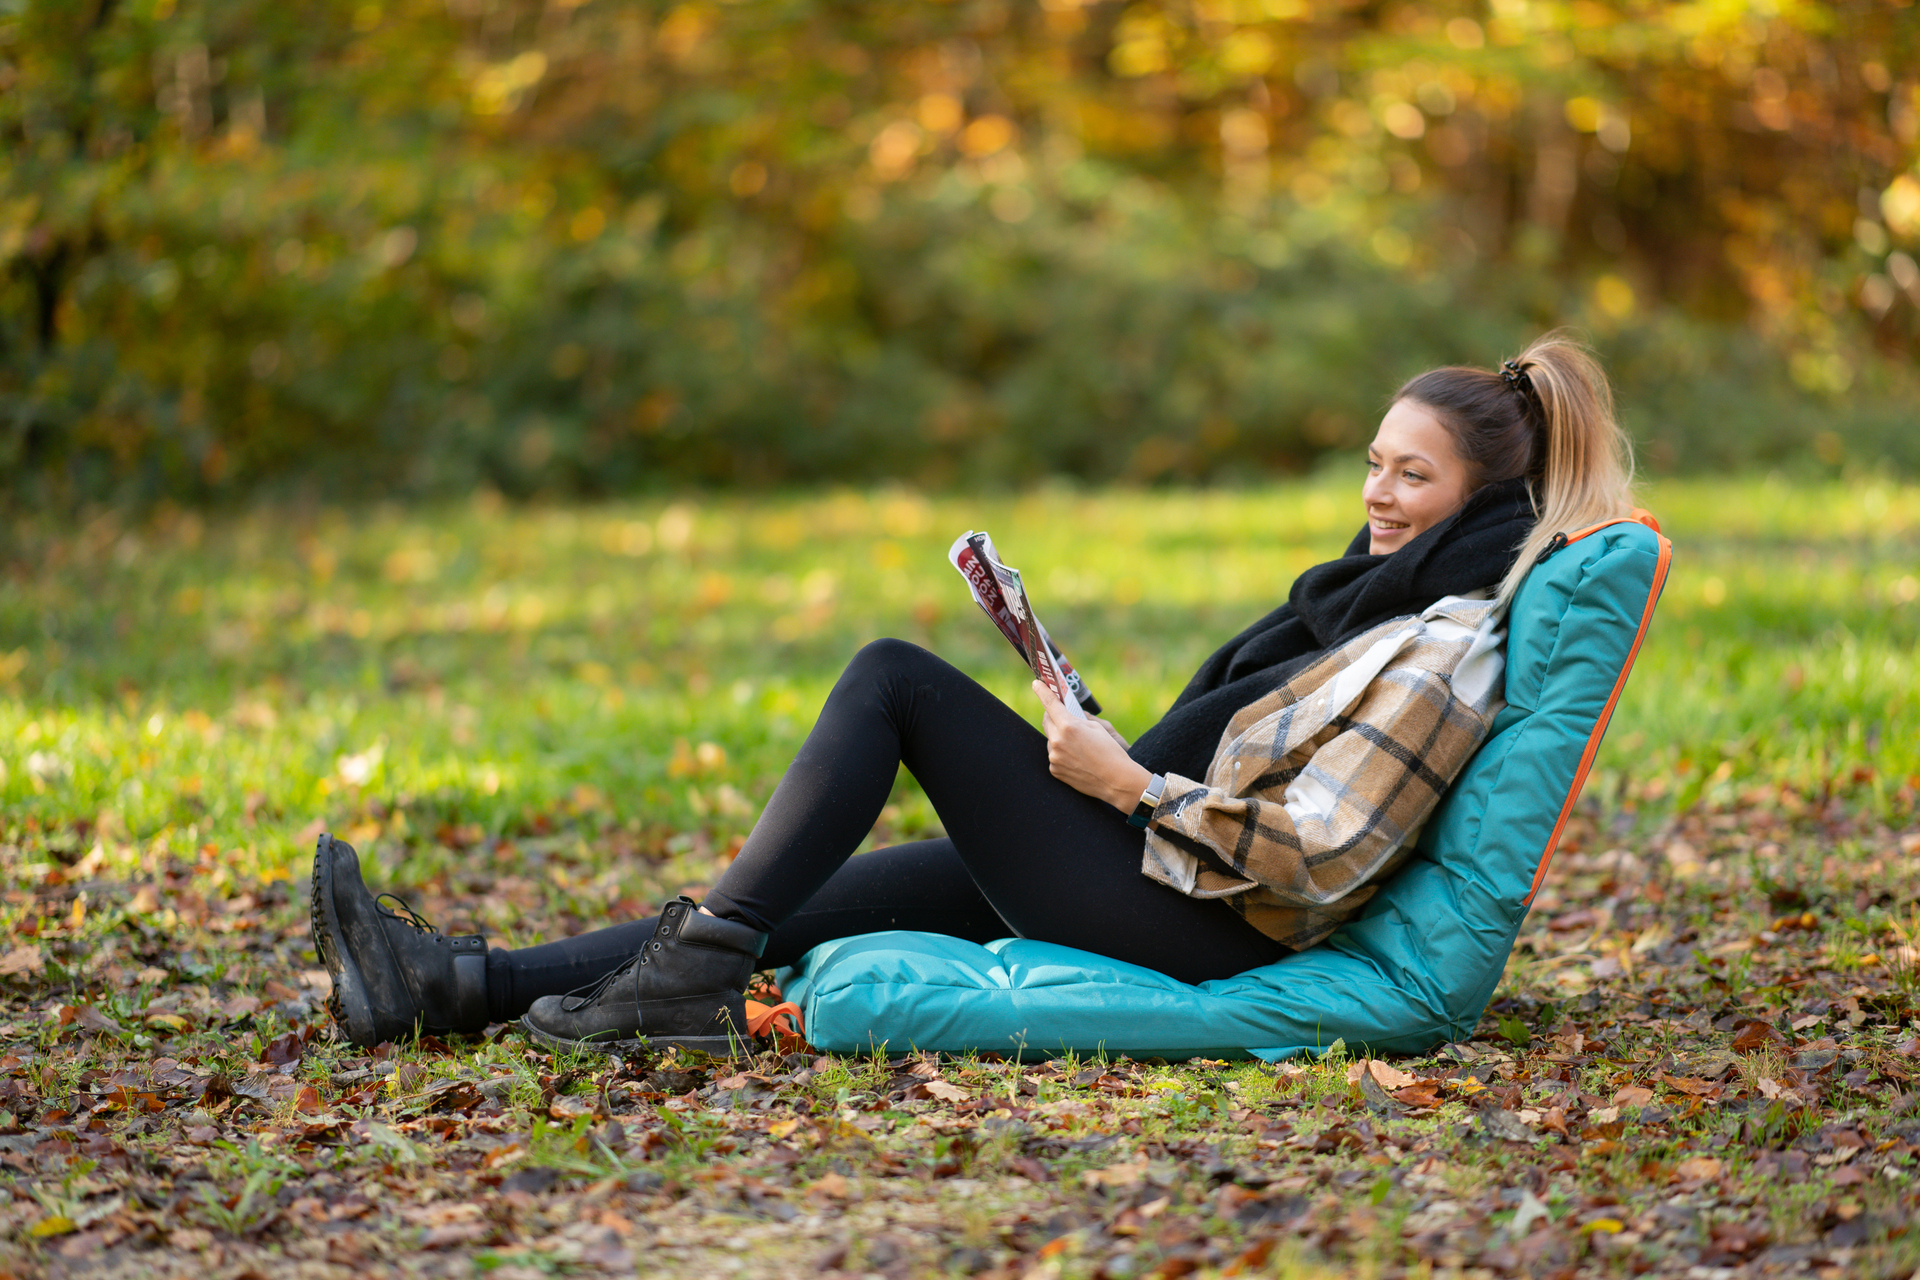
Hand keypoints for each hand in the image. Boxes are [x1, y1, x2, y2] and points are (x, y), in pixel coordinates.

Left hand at [1033, 679, 1152, 812]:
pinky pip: (1054, 755)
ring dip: (1059, 737)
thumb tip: (1068, 714)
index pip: (1050, 704)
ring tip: (1079, 746)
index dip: (1042, 691)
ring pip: (1051, 740)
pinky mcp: (1055, 770)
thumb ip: (1079, 718)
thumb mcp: (1098, 727)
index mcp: (1069, 726)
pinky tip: (1077, 758)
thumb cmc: (1111, 751)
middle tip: (1064, 717)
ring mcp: (1054, 757)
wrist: (1116, 781)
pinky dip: (1062, 753)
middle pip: (1047, 722)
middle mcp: (1057, 741)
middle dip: (1054, 717)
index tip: (1036, 684)